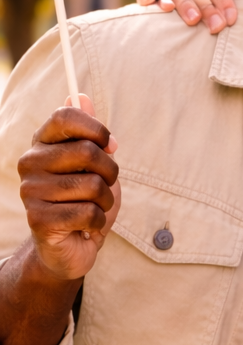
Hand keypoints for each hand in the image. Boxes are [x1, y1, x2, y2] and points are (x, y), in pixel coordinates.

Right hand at [18, 96, 120, 282]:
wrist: (72, 248)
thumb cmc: (84, 202)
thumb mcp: (93, 165)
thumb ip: (88, 133)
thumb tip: (80, 96)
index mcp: (42, 143)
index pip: (66, 116)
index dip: (97, 129)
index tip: (110, 146)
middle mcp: (30, 163)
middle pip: (88, 152)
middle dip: (110, 173)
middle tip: (103, 187)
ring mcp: (31, 191)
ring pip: (93, 185)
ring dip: (106, 201)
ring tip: (94, 208)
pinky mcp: (38, 219)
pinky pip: (88, 213)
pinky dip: (98, 222)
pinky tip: (86, 226)